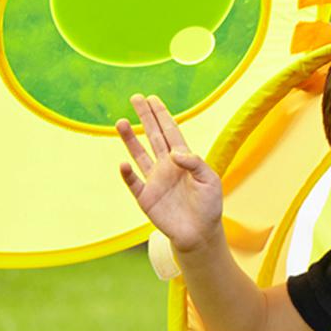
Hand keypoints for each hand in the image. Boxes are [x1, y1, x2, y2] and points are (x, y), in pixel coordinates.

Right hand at [116, 94, 222, 255]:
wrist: (200, 233)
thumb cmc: (209, 206)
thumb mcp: (210, 181)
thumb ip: (195, 163)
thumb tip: (174, 153)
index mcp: (183, 159)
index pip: (171, 131)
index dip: (162, 115)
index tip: (153, 98)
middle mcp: (166, 166)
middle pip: (153, 136)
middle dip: (145, 117)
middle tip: (135, 97)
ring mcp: (155, 181)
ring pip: (139, 154)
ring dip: (130, 139)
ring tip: (120, 122)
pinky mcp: (146, 198)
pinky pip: (134, 183)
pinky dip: (128, 174)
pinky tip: (123, 164)